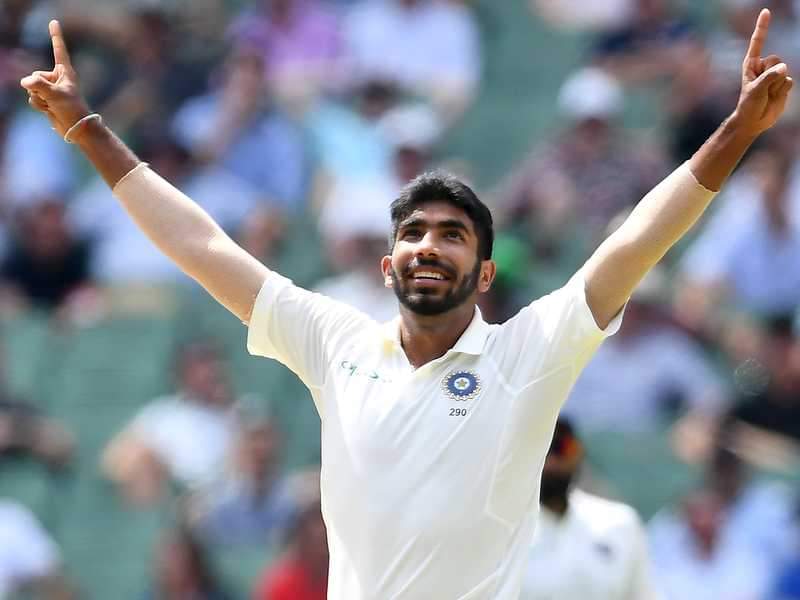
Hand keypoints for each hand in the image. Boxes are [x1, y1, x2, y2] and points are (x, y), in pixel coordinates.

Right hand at [19, 20, 90, 137]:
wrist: (75, 128)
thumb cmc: (72, 109)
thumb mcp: (55, 95)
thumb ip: (38, 85)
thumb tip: (25, 82)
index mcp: (65, 71)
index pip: (59, 49)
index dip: (55, 36)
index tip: (54, 21)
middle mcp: (57, 78)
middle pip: (35, 74)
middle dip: (39, 88)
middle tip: (53, 99)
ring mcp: (51, 88)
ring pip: (31, 88)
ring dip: (39, 99)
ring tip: (53, 105)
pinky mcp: (46, 99)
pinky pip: (32, 98)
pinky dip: (38, 105)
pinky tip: (49, 110)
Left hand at [733, 9, 793, 135]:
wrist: (754, 121)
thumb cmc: (748, 104)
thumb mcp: (755, 90)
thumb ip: (769, 77)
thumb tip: (784, 68)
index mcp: (751, 64)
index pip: (758, 42)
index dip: (762, 27)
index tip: (766, 11)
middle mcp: (763, 67)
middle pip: (776, 59)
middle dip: (771, 74)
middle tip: (761, 88)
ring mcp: (774, 75)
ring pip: (785, 71)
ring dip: (776, 85)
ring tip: (766, 94)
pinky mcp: (783, 83)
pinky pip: (789, 81)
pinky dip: (783, 90)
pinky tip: (774, 97)